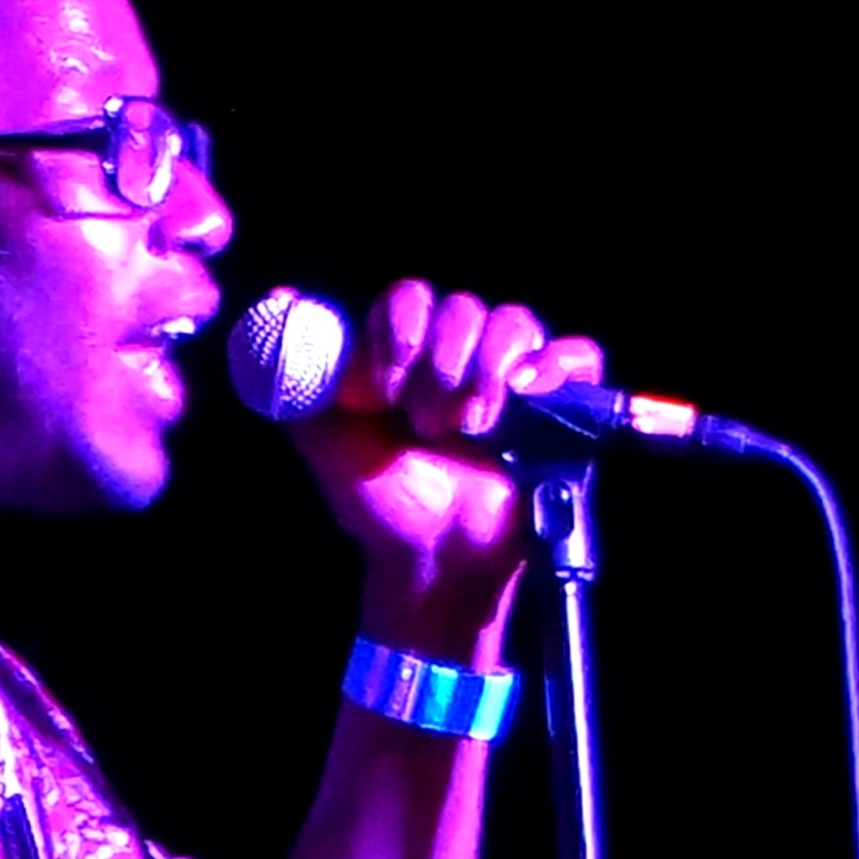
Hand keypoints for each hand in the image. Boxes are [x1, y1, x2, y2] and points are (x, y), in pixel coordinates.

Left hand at [291, 285, 603, 651]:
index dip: (400, 330)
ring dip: (488, 369)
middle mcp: (460, 354)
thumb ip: (299, 376)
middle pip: (463, 305)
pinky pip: (576, 355)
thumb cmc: (380, 500)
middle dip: (442, 361)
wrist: (430, 560)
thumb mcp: (325, 437)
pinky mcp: (560, 406)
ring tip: (474, 427)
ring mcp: (512, 378)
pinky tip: (527, 396)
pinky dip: (554, 364)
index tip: (387, 386)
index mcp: (407, 352)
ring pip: (515, 321)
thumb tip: (282, 298)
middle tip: (427, 421)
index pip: (409, 298)